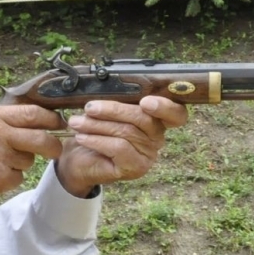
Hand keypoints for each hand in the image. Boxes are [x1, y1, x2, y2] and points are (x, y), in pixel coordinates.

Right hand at [0, 104, 64, 203]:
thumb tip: (13, 119)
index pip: (33, 114)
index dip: (51, 119)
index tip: (57, 123)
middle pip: (42, 139)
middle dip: (54, 145)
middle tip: (55, 149)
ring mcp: (1, 158)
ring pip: (28, 160)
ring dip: (20, 163)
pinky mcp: (1, 178)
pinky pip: (17, 177)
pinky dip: (9, 178)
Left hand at [53, 96, 186, 196]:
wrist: (78, 161)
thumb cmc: (94, 132)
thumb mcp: (106, 111)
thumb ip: (116, 100)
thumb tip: (108, 86)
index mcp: (156, 119)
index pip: (176, 113)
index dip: (165, 107)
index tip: (146, 101)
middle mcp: (157, 137)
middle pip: (143, 118)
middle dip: (113, 110)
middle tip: (90, 107)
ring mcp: (148, 154)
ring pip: (127, 132)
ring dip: (97, 125)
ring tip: (77, 122)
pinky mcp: (136, 168)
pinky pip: (118, 148)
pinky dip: (97, 140)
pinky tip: (82, 137)